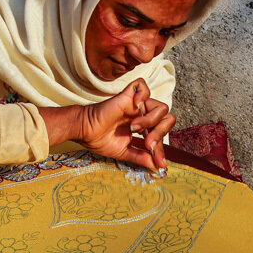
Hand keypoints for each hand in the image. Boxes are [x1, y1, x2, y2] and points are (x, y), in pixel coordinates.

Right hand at [38, 79, 173, 172]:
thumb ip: (141, 157)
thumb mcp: (125, 152)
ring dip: (152, 120)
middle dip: (161, 134)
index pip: (161, 135)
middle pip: (167, 119)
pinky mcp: (127, 96)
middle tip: (147, 144)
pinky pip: (143, 86)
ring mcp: (136, 105)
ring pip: (161, 107)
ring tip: (134, 128)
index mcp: (144, 127)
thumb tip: (158, 167)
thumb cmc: (100, 140)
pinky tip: (136, 106)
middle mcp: (143, 115)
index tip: (158, 161)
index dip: (161, 149)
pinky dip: (143, 95)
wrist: (84, 132)